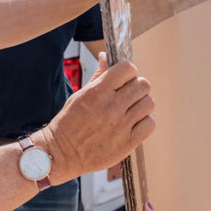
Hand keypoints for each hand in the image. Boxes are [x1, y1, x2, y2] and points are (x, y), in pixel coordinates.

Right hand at [37, 53, 154, 183]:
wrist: (61, 153)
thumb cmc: (69, 123)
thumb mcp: (80, 94)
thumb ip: (98, 76)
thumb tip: (106, 57)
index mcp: (98, 92)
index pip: (128, 68)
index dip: (128, 72)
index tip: (123, 79)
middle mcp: (111, 107)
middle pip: (143, 85)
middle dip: (136, 87)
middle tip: (128, 95)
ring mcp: (120, 126)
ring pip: (149, 103)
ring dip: (141, 104)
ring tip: (131, 110)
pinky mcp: (127, 143)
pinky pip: (149, 124)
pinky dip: (144, 123)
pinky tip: (133, 124)